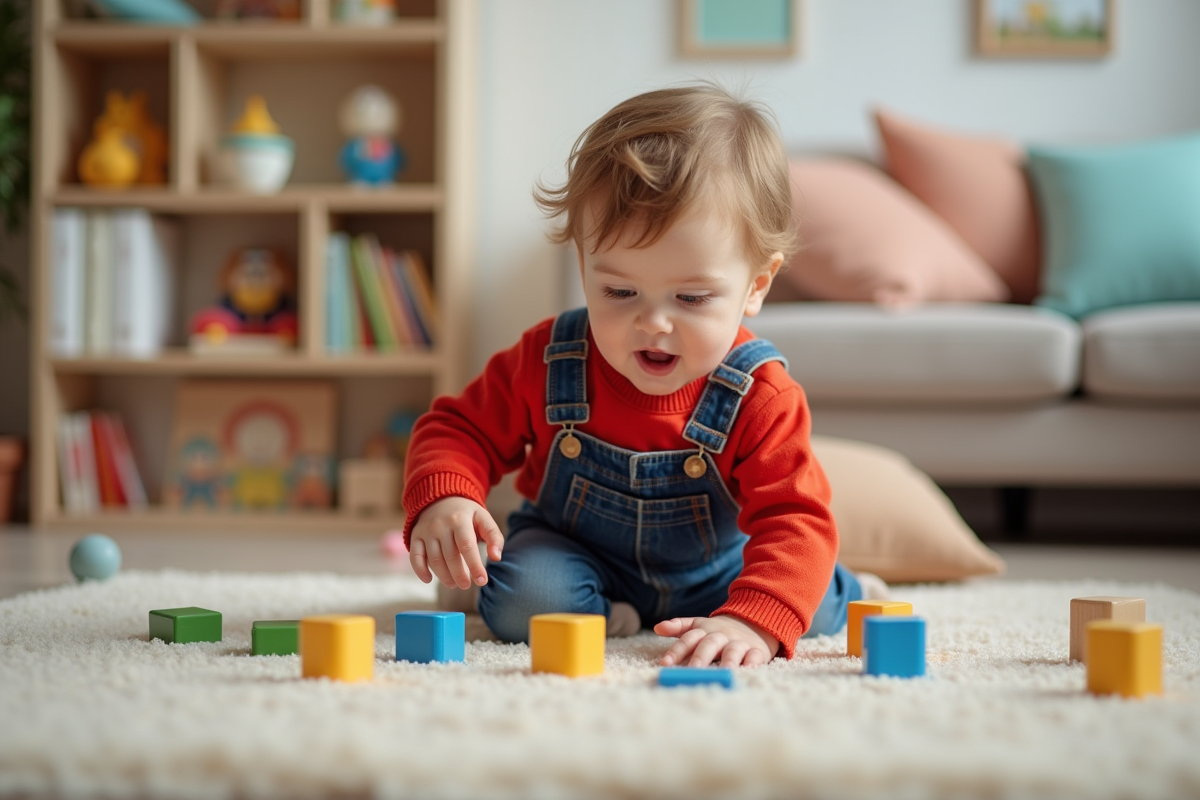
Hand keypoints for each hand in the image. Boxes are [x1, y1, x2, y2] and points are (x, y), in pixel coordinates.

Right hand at [408, 497, 503, 589]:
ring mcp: (426, 531)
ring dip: (444, 576)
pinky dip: (420, 571)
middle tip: (467, 585)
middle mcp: (440, 525)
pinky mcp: (415, 536)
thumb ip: (494, 537)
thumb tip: (496, 558)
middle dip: (459, 575)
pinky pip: (415, 557)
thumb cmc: (467, 514)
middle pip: (450, 556)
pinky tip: (428, 579)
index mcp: (460, 519)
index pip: (467, 546)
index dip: (474, 565)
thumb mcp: (483, 518)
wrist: (441, 497)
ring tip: (454, 584)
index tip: (482, 581)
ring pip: (434, 559)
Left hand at [654, 615, 778, 667]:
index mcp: (704, 631)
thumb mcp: (698, 625)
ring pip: (733, 650)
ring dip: (728, 661)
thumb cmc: (718, 631)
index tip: (665, 664)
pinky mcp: (756, 650)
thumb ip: (678, 627)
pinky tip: (747, 671)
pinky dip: (752, 663)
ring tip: (724, 673)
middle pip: (709, 644)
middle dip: (700, 657)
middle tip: (693, 671)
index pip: (688, 639)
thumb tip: (657, 628)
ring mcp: (739, 643)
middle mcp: (721, 636)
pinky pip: (755, 656)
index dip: (676, 651)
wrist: (752, 622)